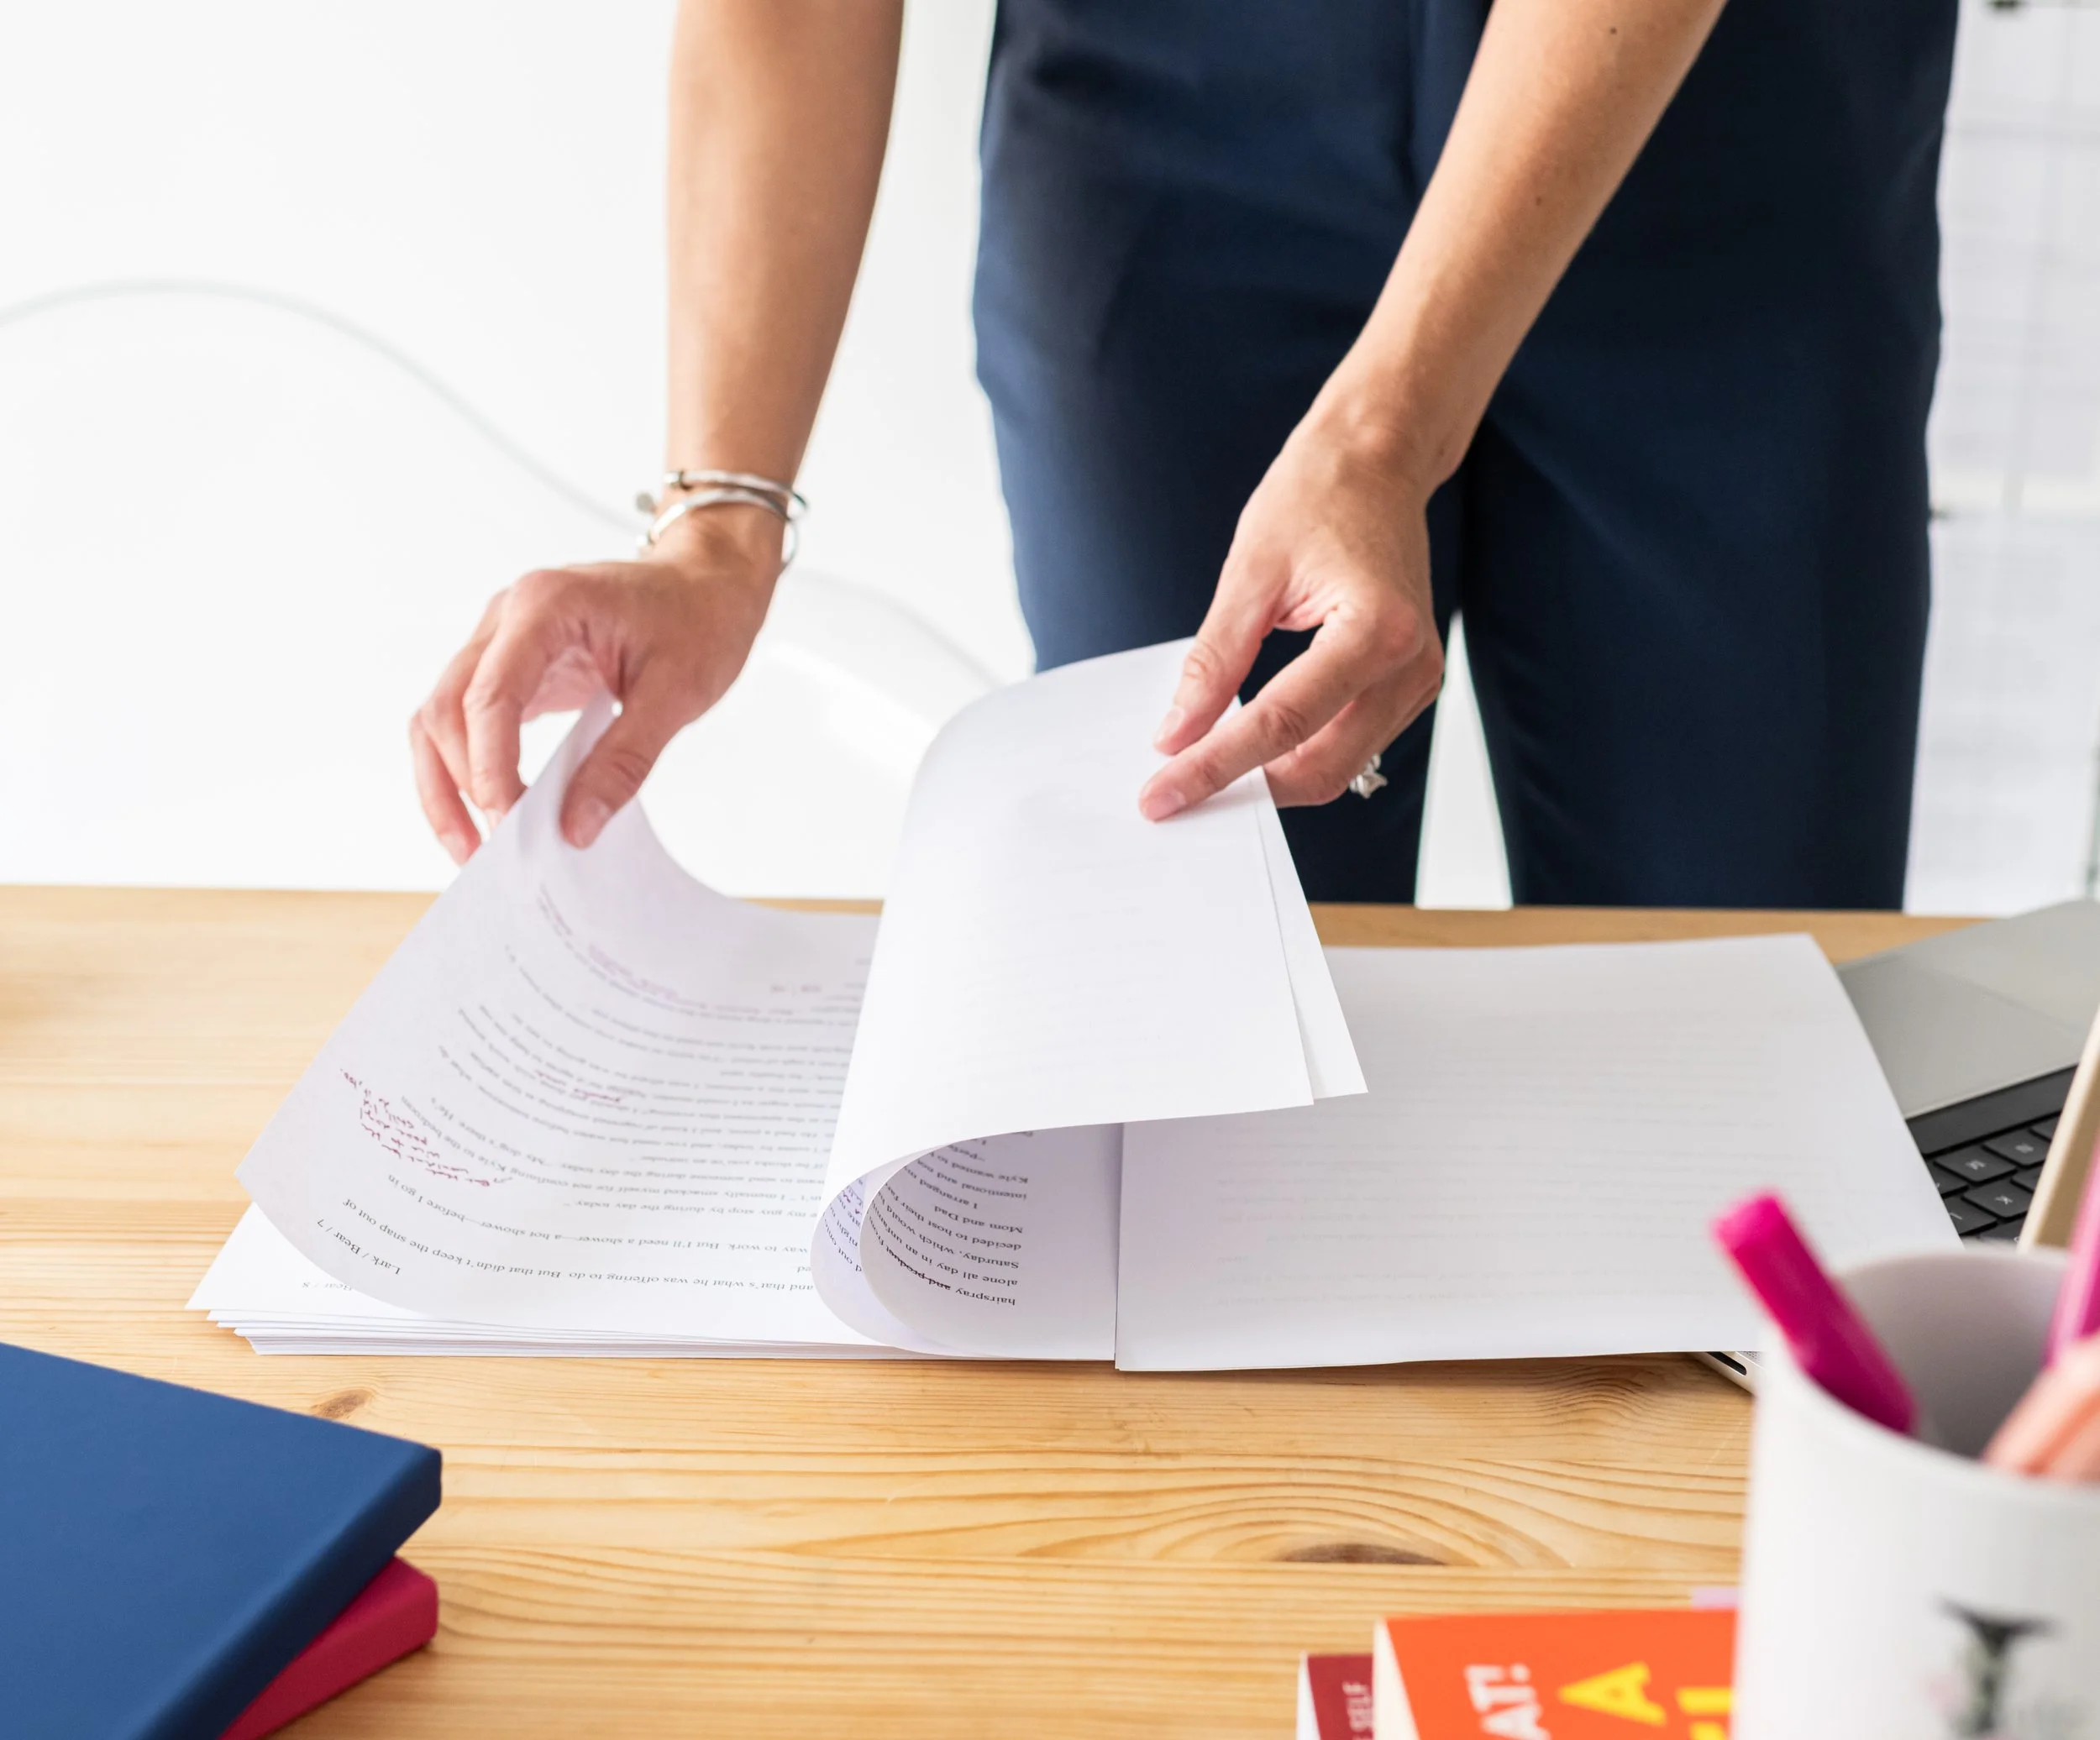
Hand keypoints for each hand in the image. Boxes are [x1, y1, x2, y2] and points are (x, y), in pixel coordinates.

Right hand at [410, 509, 780, 860]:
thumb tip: (575, 827)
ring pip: (441, 716)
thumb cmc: (698, 620)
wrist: (707, 584)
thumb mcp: (676, 694)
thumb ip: (624, 761)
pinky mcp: (510, 666)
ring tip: (472, 849)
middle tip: (491, 854)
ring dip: (446, 783)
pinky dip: (468, 768)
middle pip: (447, 707)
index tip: (507, 825)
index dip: (490, 767)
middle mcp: (507, 616)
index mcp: (545, 606)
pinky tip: (489, 814)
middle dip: (460, 785)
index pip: (491, 695)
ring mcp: (501, 639)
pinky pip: (466, 719)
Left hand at [1138, 410, 1443, 818]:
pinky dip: (1296, 757)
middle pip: (1319, 766)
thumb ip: (1215, 661)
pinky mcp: (1409, 687)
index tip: (1161, 795)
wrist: (1378, 464)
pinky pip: (1350, 745)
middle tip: (1173, 798)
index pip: (1282, 723)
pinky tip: (1248, 752)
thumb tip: (1176, 734)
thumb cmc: (1320, 496)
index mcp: (1377, 630)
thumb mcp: (1251, 572)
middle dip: (1244, 790)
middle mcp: (1411, 665)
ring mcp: (1418, 681)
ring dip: (1270, 782)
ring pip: (1338, 768)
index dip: (1215, 766)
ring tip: (1203, 778)